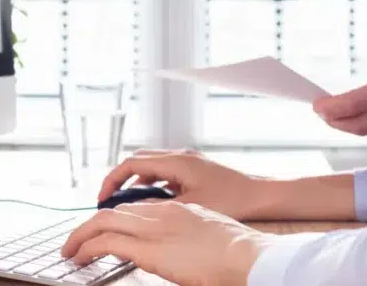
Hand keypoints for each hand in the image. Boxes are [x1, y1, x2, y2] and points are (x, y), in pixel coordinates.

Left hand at [61, 202, 268, 285]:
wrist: (247, 256)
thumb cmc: (239, 252)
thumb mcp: (210, 235)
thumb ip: (189, 236)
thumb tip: (181, 250)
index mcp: (177, 210)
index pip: (135, 208)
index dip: (115, 218)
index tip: (104, 230)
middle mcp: (161, 214)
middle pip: (114, 212)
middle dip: (91, 225)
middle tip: (78, 240)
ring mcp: (153, 229)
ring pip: (102, 222)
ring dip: (81, 235)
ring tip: (71, 250)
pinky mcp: (147, 249)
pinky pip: (105, 243)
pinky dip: (87, 248)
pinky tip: (79, 257)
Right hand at [98, 149, 262, 220]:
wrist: (263, 196)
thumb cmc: (234, 200)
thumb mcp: (189, 207)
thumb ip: (158, 206)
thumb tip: (133, 211)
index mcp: (176, 161)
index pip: (132, 163)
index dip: (113, 180)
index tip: (103, 197)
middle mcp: (181, 156)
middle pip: (139, 162)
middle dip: (121, 180)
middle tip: (110, 200)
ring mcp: (189, 162)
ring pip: (153, 167)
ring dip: (138, 183)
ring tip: (129, 205)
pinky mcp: (196, 170)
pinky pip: (166, 173)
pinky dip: (154, 185)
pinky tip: (155, 203)